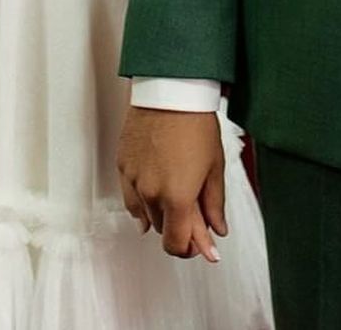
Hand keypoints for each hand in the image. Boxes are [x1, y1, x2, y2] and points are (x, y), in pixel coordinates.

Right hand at [117, 107, 225, 260]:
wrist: (169, 91)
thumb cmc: (195, 123)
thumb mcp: (214, 167)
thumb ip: (214, 206)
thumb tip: (217, 232)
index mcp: (177, 198)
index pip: (177, 245)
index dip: (191, 249)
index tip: (201, 245)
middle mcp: (151, 194)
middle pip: (163, 230)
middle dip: (179, 227)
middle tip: (194, 212)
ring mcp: (134, 181)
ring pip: (145, 216)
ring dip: (160, 213)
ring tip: (175, 195)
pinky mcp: (123, 166)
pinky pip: (130, 197)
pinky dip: (141, 202)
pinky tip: (152, 194)